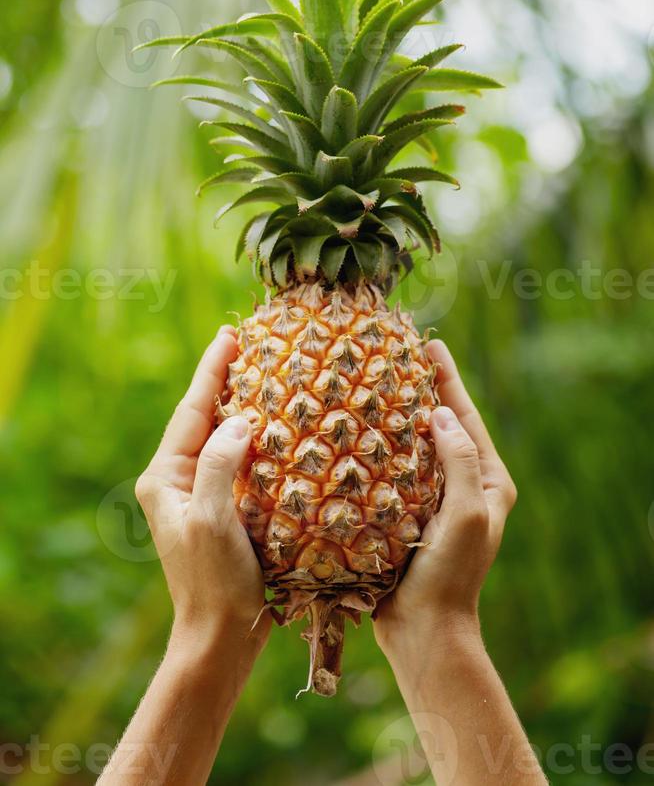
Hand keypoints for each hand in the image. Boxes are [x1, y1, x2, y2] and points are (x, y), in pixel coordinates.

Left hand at [135, 326, 270, 655]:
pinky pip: (241, 462)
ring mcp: (203, 496)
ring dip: (244, 406)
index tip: (230, 336)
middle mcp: (180, 481)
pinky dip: (259, 439)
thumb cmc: (214, 583)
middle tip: (249, 343)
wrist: (222, 638)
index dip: (211, 371)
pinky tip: (280, 426)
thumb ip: (220, 465)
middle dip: (226, 381)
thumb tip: (241, 420)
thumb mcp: (212, 520)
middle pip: (204, 418)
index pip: (191, 411)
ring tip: (267, 373)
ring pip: (224, 438)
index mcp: (165, 478)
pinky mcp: (226, 510)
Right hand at [374, 339, 516, 655]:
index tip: (430, 344)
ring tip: (372, 382)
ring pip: (414, 447)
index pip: (467, 418)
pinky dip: (378, 448)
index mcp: (489, 482)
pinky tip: (354, 432)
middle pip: (442, 426)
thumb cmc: (450, 575)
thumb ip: (460, 461)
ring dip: (396, 417)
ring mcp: (434, 501)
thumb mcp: (465, 514)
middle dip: (422, 391)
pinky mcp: (406, 516)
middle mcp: (464, 487)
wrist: (424, 633)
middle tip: (397, 354)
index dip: (448, 380)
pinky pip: (394, 471)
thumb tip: (439, 413)